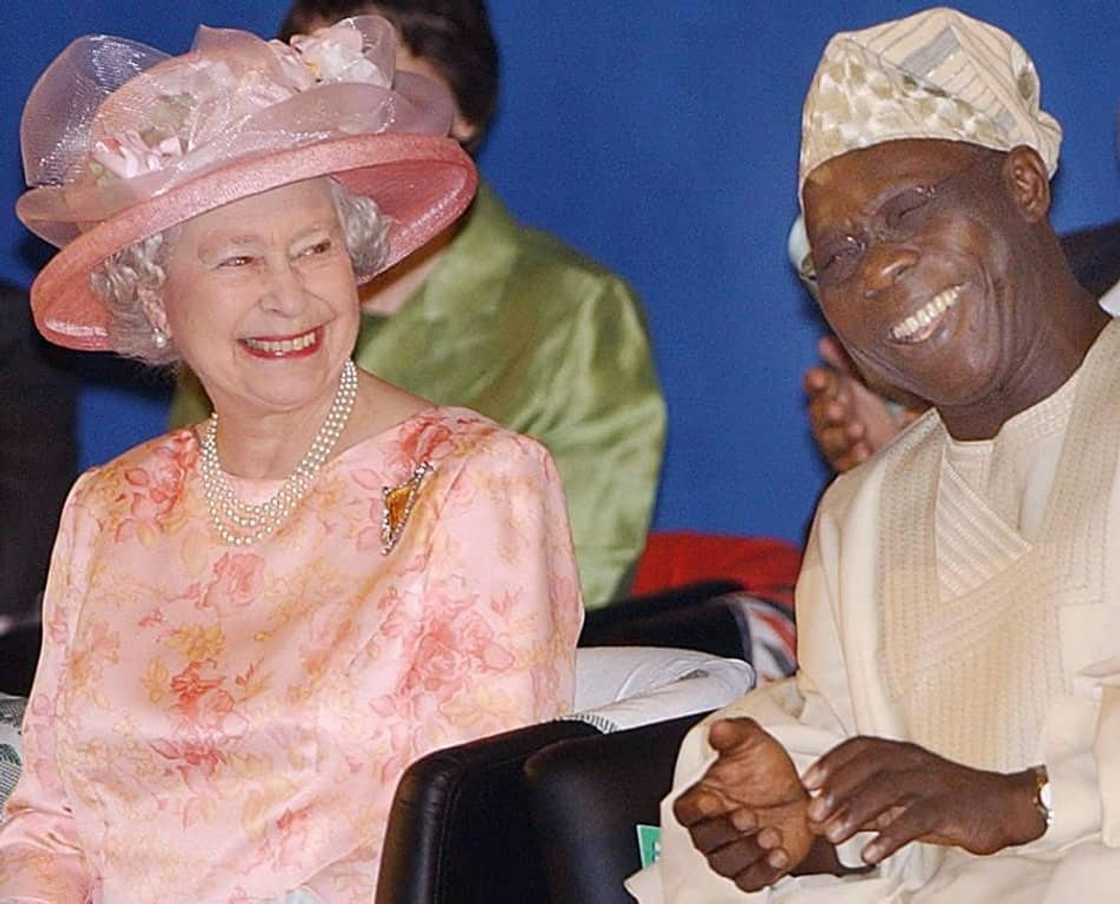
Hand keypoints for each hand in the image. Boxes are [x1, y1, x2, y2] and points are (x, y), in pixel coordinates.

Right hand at [673, 718, 813, 891]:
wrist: (798, 794)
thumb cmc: (767, 769)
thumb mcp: (751, 741)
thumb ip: (733, 734)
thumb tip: (718, 729)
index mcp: (704, 798)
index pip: (685, 811)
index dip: (696, 809)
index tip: (713, 801)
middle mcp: (714, 827)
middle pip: (704, 841)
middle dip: (727, 831)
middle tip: (749, 816)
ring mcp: (733, 850)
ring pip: (725, 864)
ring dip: (747, 852)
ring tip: (770, 834)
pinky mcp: (754, 868)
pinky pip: (749, 880)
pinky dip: (763, 871)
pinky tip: (778, 852)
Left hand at [802, 737, 1045, 864]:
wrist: (1006, 807)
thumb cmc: (949, 803)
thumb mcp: (905, 801)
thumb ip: (869, 808)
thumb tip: (828, 819)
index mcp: (901, 754)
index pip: (859, 748)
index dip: (831, 762)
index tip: (807, 782)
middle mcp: (913, 761)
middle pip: (867, 767)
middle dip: (836, 789)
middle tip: (812, 814)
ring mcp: (930, 782)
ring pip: (886, 790)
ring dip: (855, 813)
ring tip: (833, 836)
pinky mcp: (947, 806)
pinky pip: (914, 819)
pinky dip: (889, 836)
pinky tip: (870, 854)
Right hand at [804, 337, 908, 471]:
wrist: (912, 430)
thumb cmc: (887, 399)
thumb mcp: (871, 376)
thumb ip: (848, 360)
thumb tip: (825, 342)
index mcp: (836, 390)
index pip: (817, 384)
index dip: (816, 382)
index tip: (819, 379)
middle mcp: (834, 415)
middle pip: (819, 414)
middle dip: (827, 412)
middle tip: (838, 410)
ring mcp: (842, 440)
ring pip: (829, 440)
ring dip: (840, 436)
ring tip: (857, 430)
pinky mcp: (853, 461)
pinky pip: (845, 463)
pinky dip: (852, 458)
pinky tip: (863, 452)